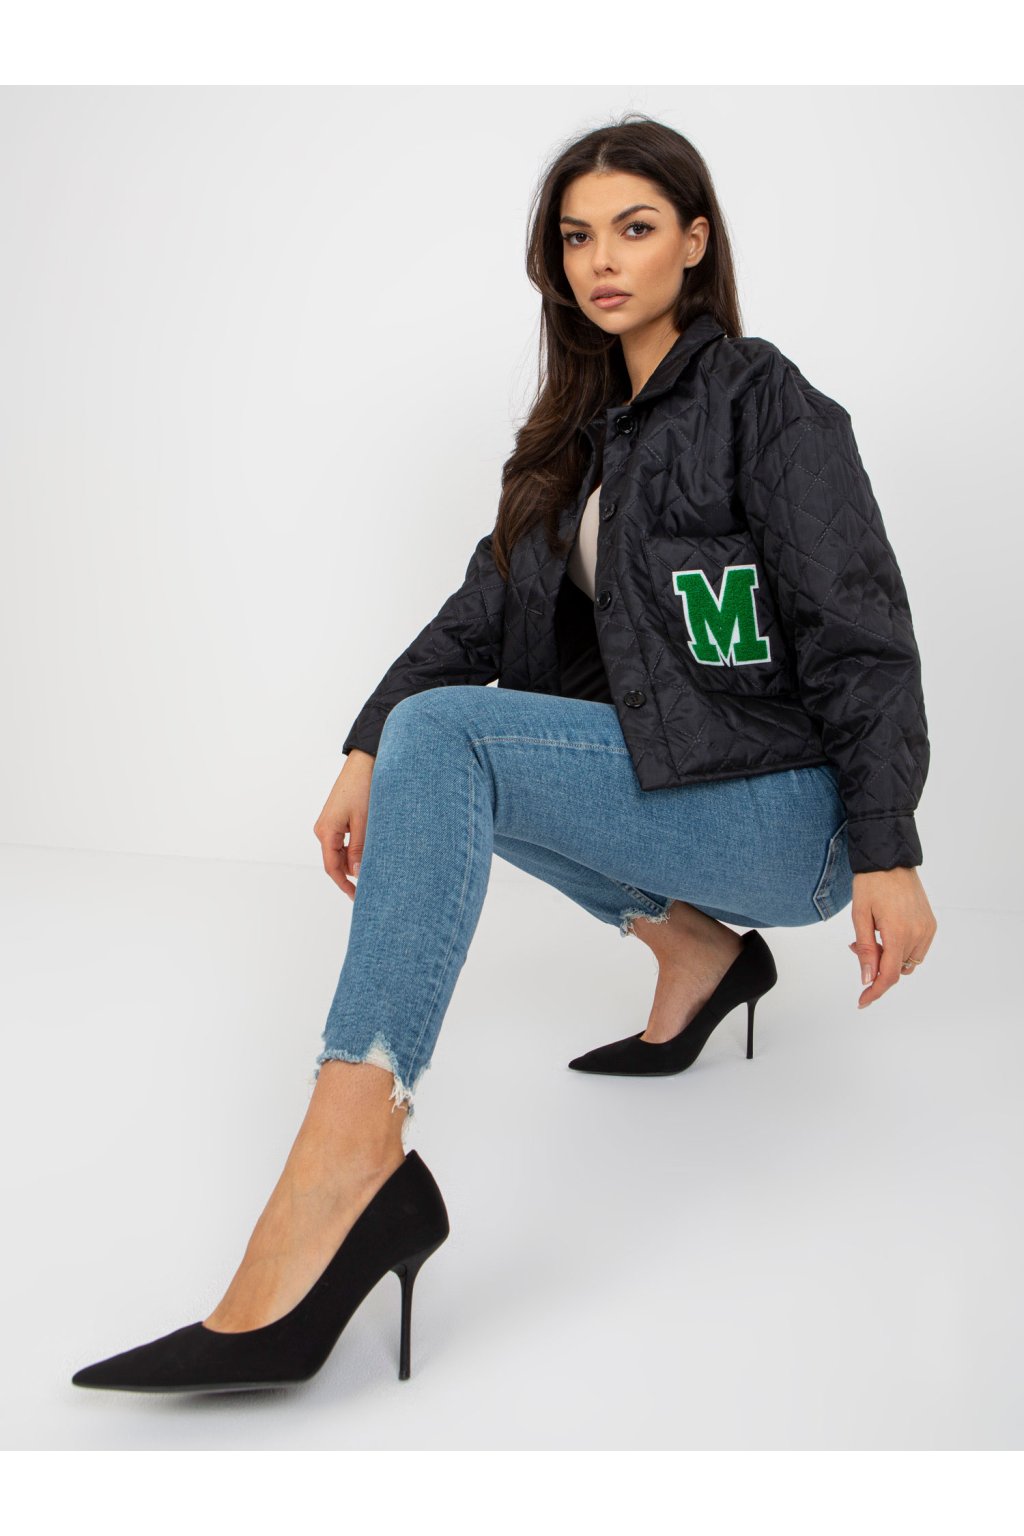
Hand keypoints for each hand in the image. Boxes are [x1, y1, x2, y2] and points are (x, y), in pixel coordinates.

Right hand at [313, 750, 374, 898]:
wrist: (363, 763)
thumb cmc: (362, 788)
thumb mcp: (364, 822)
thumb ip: (359, 849)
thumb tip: (356, 873)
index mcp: (326, 831)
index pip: (333, 868)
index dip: (345, 885)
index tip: (358, 896)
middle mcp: (323, 829)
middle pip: (337, 861)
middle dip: (353, 872)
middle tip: (374, 879)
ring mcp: (329, 824)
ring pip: (341, 851)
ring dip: (356, 858)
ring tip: (376, 861)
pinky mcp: (337, 818)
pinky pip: (344, 840)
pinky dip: (356, 847)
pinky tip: (371, 847)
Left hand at [848, 867, 936, 1008]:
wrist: (891, 860)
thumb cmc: (871, 884)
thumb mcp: (860, 916)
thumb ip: (865, 949)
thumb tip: (868, 978)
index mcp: (898, 932)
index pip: (888, 975)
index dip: (875, 991)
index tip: (862, 1001)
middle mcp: (918, 934)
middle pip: (896, 969)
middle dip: (876, 966)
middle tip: (857, 945)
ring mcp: (927, 930)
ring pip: (907, 962)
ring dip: (889, 958)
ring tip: (873, 936)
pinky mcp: (931, 925)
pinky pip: (917, 950)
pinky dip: (901, 949)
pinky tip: (887, 932)